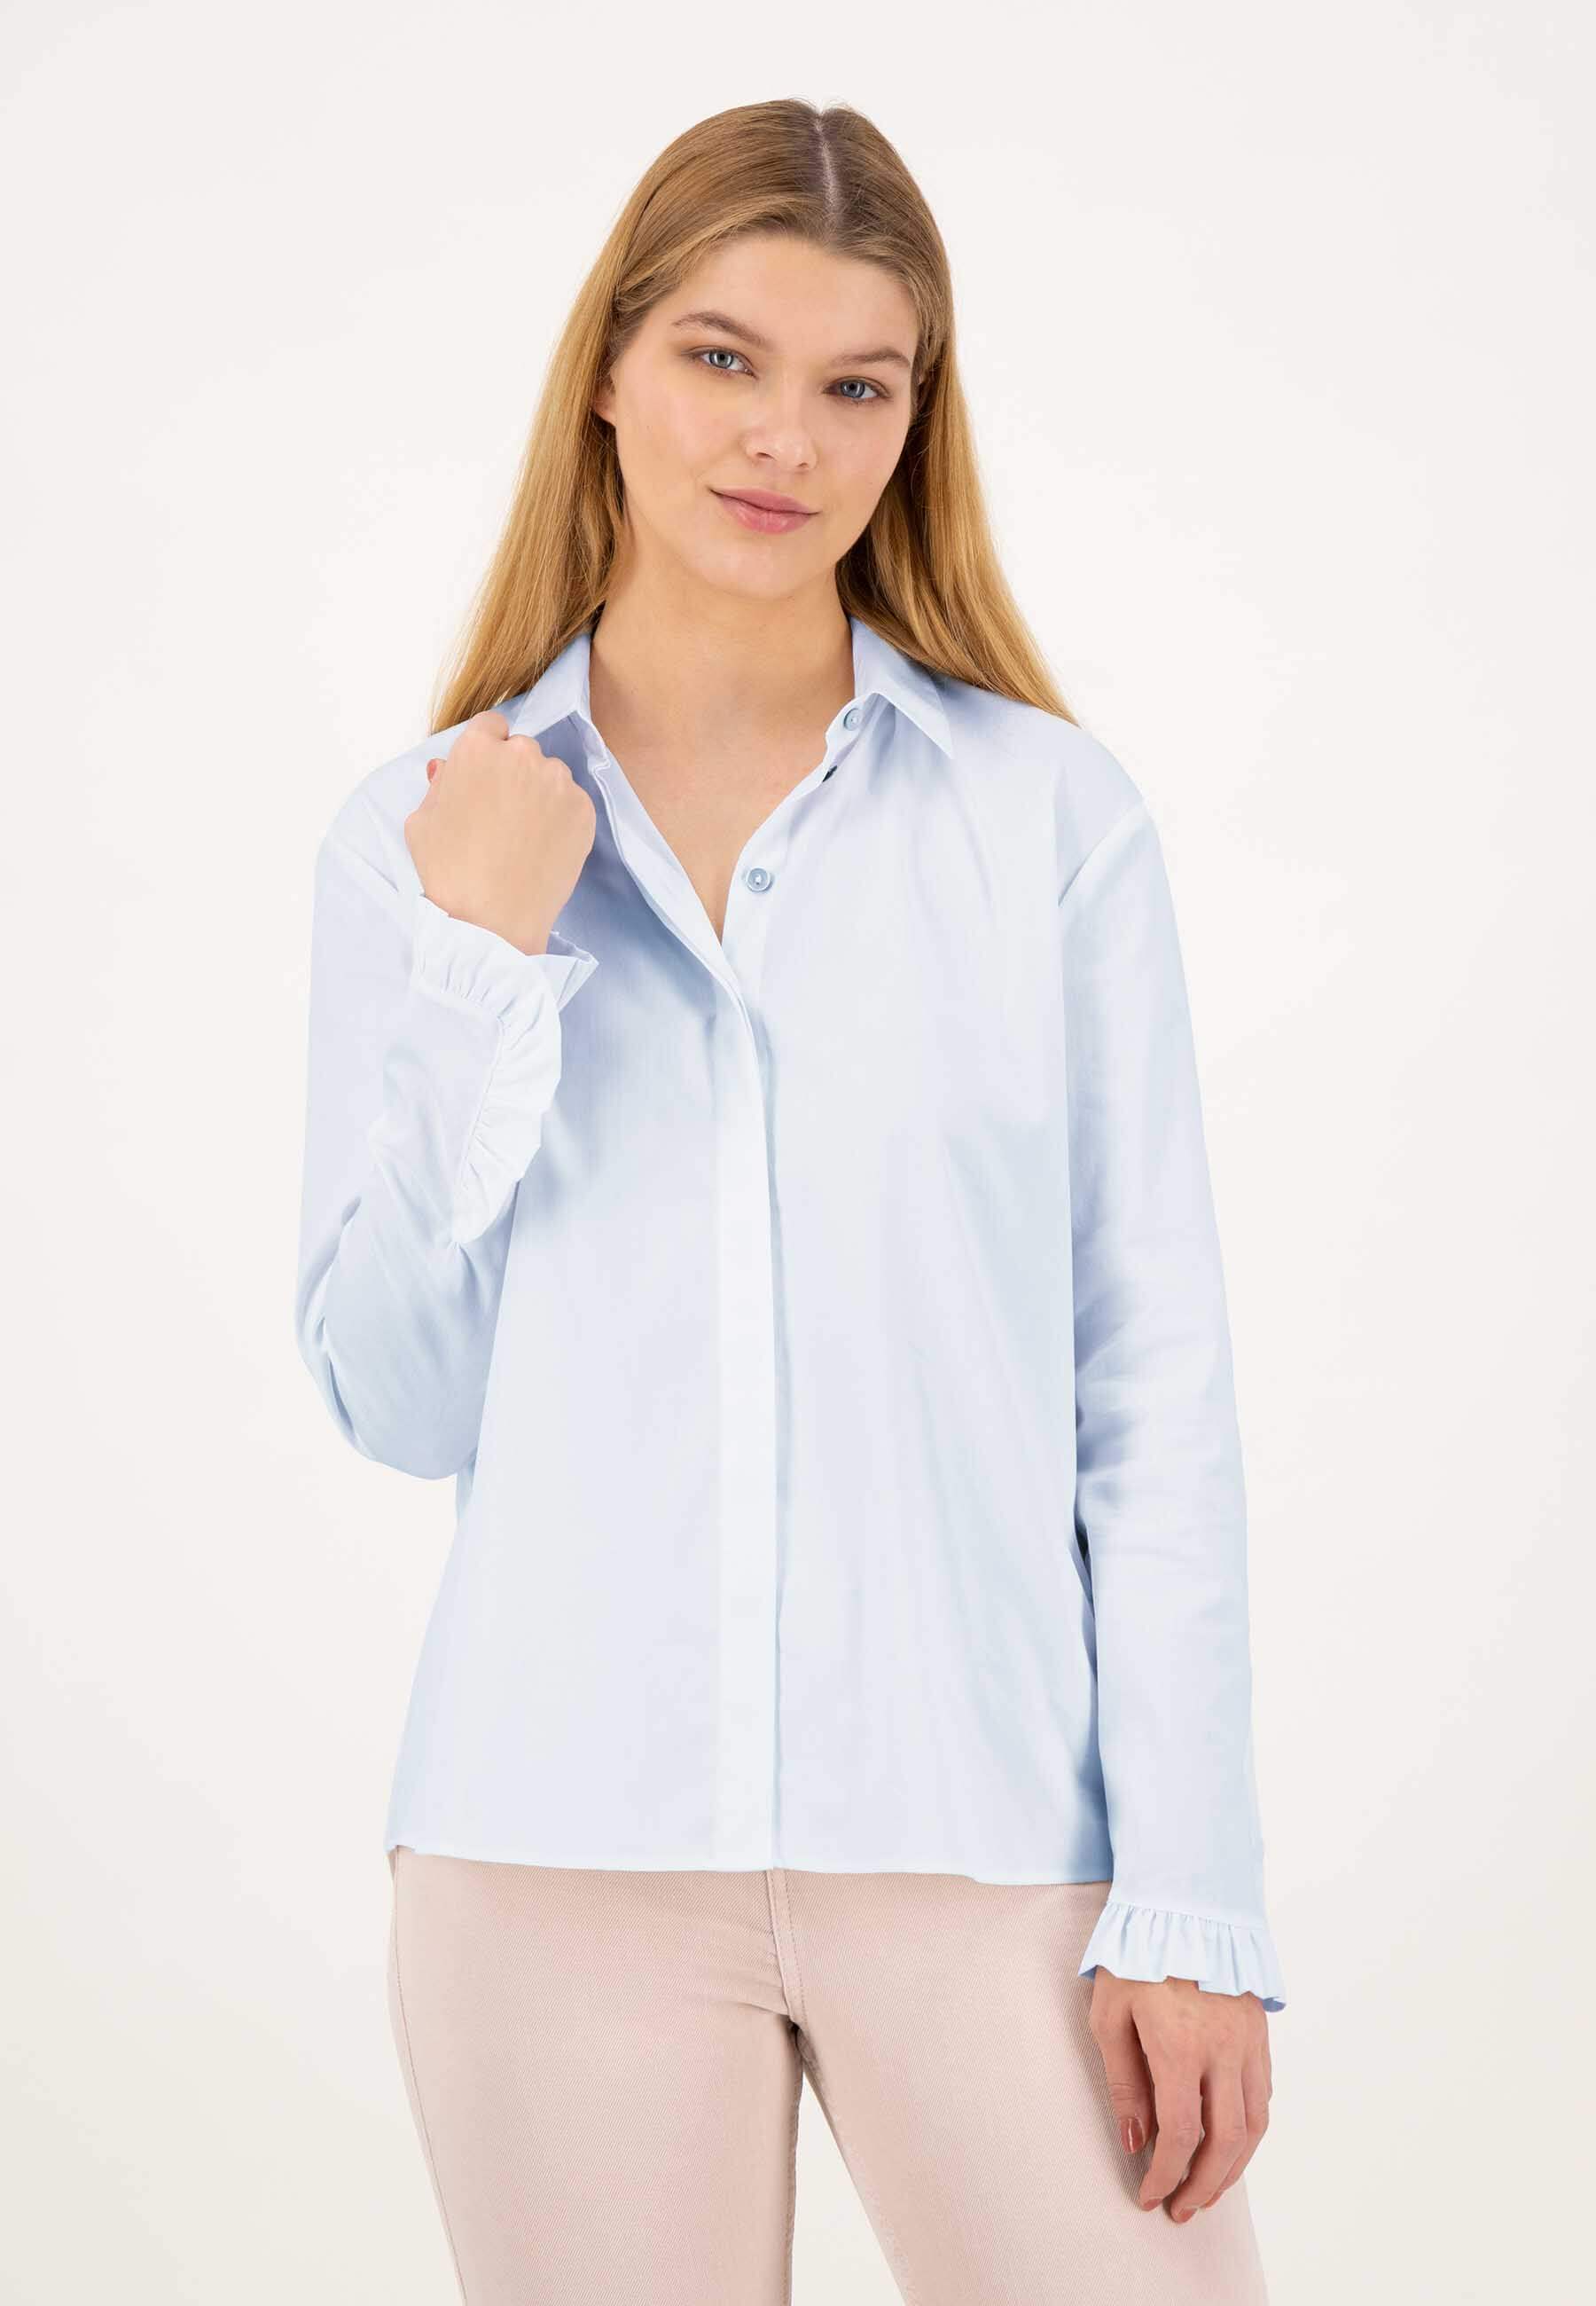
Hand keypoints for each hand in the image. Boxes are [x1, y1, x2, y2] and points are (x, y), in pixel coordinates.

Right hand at [404, 710, 596, 956]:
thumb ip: (439, 785)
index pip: (491, 728)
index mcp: (478, 749)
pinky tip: (545, 846)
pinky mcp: (584, 811)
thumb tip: (448, 769)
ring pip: (550, 777)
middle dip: (513, 774)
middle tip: (503, 813)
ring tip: (525, 835)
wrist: (492, 920)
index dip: (487, 752)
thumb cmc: (448, 872)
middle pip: (522, 751)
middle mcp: (523, 755)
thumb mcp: (421, 821)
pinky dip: (562, 819)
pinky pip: (572, 803)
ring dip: (541, 794)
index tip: (487, 777)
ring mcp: (558, 782)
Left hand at [1088, 1969, 1271, 2219]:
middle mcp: (1222, 2048)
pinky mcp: (1260, 2030)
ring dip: (1233, 2167)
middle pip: (1226, 2141)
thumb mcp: (1110, 2014)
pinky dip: (1250, 2130)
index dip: (1166, 2175)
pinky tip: (1230, 2142)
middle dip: (1204, 2186)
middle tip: (1182, 2209)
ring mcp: (1248, 2040)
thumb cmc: (1135, 1954)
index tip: (1149, 2196)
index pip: (1180, 2134)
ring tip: (1208, 2190)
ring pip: (1255, 2125)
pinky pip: (1263, 2095)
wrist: (1183, 1903)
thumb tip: (1135, 2141)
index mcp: (1179, 2045)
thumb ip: (1124, 2081)